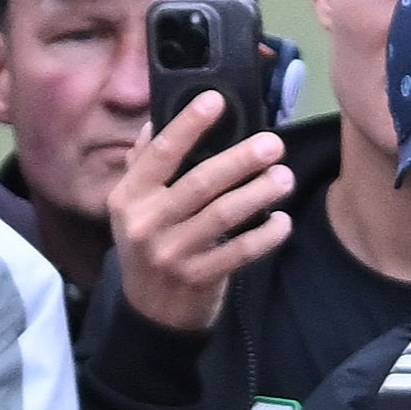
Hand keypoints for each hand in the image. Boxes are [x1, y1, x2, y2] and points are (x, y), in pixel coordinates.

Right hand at [105, 97, 292, 334]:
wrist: (150, 309)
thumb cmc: (149, 244)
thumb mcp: (132, 206)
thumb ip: (143, 165)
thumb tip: (159, 120)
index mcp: (127, 197)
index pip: (159, 154)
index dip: (188, 125)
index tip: (216, 100)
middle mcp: (144, 223)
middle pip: (199, 182)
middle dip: (239, 159)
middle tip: (273, 144)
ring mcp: (170, 252)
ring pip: (223, 214)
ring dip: (258, 192)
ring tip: (283, 177)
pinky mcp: (198, 276)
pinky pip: (240, 251)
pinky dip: (266, 234)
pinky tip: (281, 220)